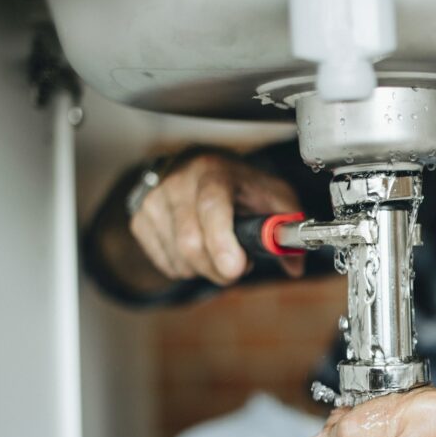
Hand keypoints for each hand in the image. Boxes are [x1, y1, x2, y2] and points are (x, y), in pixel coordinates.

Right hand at [130, 152, 304, 284]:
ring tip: (219, 251)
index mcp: (214, 172)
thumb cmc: (241, 185)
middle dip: (219, 269)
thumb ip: (288, 227)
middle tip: (238, 265)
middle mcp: (179, 182)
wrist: (201, 167)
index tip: (235, 268)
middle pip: (191, 242)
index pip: (212, 207)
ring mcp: (155, 200)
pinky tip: (199, 250)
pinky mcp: (140, 219)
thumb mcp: (273, 196)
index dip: (221, 242)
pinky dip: (187, 268)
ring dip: (205, 269)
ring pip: (179, 259)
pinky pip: (166, 264)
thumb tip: (295, 265)